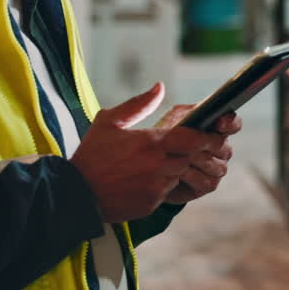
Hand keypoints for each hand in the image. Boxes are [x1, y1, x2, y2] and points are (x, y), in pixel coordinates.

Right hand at [71, 83, 226, 223]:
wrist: (76, 195)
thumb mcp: (108, 121)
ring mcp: (156, 187)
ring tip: (163, 160)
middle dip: (194, 152)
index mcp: (150, 143)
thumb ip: (138, 104)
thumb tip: (159, 86)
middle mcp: (158, 166)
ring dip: (178, 167)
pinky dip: (165, 183)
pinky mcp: (152, 203)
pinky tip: (149, 176)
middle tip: (194, 146)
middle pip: (192, 157)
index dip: (206, 136)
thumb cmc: (91, 156)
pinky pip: (169, 191)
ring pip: (181, 174)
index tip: (212, 133)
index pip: (192, 139)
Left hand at [154, 108, 241, 204]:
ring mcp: (217, 167)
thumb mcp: (173, 120)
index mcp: (216, 129)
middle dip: (206, 145)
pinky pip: (208, 181)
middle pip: (224, 147)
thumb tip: (182, 101)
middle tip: (189, 144)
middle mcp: (221, 148)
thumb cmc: (163, 139)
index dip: (230, 123)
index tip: (218, 123)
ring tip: (180, 157)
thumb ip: (187, 112)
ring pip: (218, 166)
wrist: (151, 168)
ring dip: (197, 161)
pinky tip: (179, 172)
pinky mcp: (208, 185)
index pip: (234, 124)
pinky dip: (193, 176)